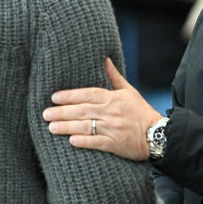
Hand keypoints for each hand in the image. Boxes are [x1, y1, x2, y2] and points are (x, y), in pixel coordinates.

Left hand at [43, 58, 161, 160]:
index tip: (54, 97)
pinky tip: (71, 141)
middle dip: (62, 112)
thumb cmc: (140, 112)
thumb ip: (114, 76)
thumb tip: (105, 59)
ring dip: (67, 127)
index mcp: (114, 98)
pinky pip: (97, 142)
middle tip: (45, 113)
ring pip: (87, 126)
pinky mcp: (116, 145)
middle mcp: (112, 112)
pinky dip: (84, 141)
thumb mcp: (129, 91)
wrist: (157, 135)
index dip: (70, 95)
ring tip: (51, 127)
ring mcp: (114, 129)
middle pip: (83, 110)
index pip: (88, 94)